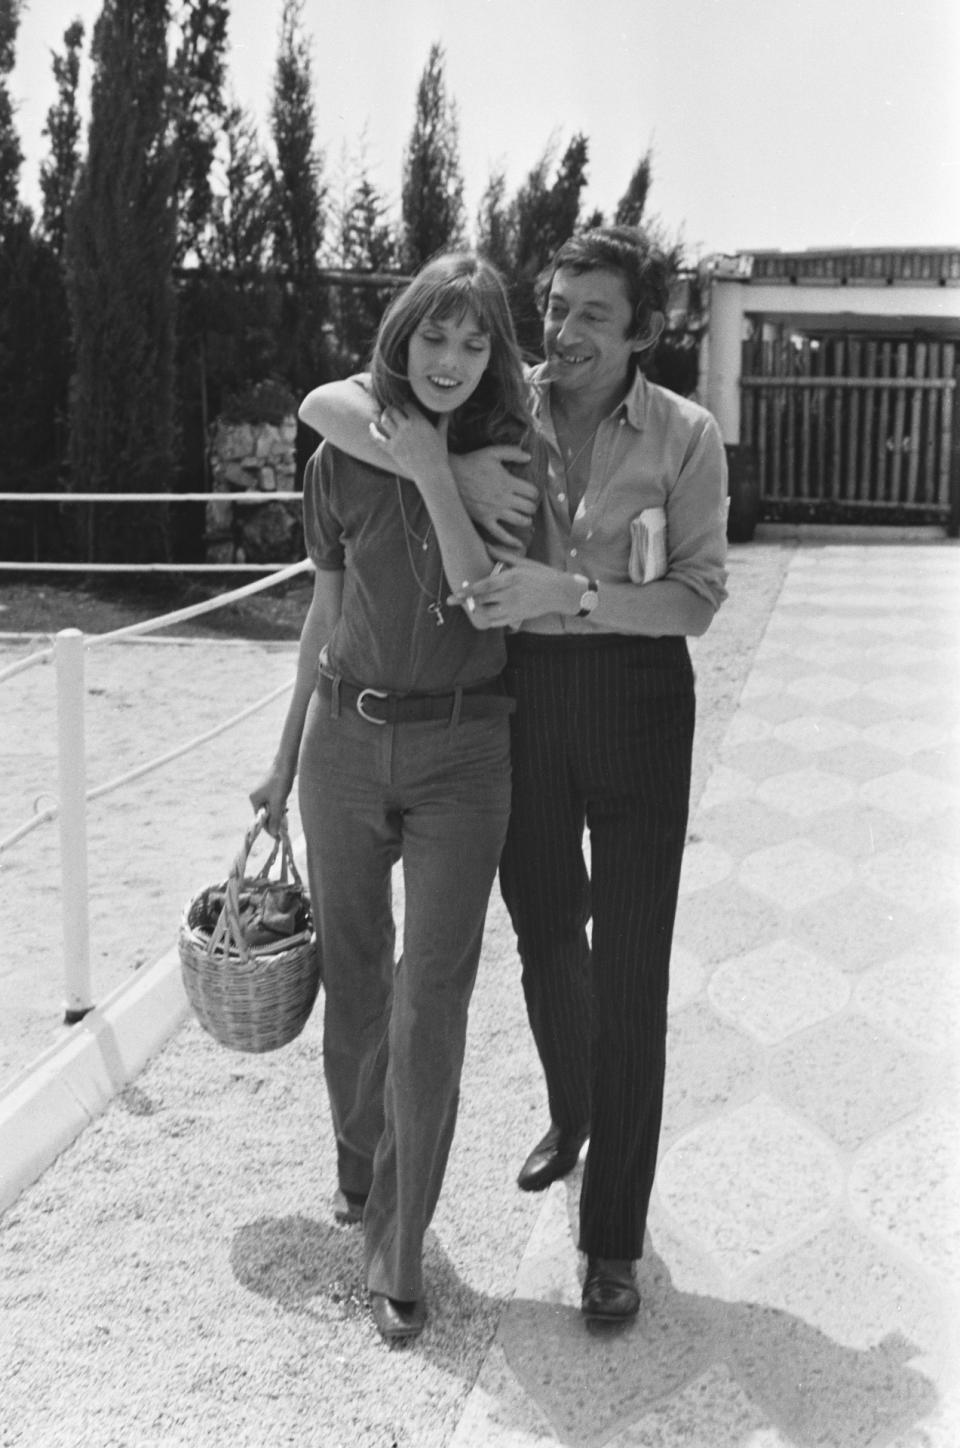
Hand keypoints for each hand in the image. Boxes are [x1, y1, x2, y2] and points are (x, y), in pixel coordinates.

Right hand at [249, 762, 294, 836]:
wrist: (286, 762)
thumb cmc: (280, 781)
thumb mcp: (278, 802)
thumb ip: (275, 818)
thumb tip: (272, 833)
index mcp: (254, 800)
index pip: (260, 820)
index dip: (269, 828)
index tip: (279, 836)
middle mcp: (256, 796)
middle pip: (265, 815)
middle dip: (275, 820)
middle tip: (285, 824)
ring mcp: (263, 792)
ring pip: (271, 809)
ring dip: (278, 813)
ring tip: (286, 811)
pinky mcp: (270, 789)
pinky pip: (274, 802)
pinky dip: (280, 806)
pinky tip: (285, 804)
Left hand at [370, 405, 447, 479]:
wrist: (431, 472)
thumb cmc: (439, 454)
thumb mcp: (441, 435)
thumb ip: (443, 420)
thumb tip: (449, 409)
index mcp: (419, 421)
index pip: (407, 405)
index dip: (405, 404)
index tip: (405, 405)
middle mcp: (406, 427)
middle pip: (393, 410)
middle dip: (392, 408)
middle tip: (393, 409)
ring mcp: (397, 438)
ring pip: (385, 420)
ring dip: (384, 416)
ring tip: (386, 416)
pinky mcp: (391, 449)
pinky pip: (378, 438)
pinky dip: (373, 431)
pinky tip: (371, 426)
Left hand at [450, 555, 574, 629]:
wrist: (560, 592)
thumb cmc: (541, 574)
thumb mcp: (523, 562)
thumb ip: (502, 555)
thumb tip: (485, 544)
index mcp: (511, 578)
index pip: (484, 586)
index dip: (467, 592)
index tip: (454, 596)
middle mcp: (512, 594)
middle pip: (483, 601)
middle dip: (469, 601)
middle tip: (457, 600)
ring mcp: (515, 607)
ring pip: (488, 614)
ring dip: (477, 610)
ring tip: (471, 606)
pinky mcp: (517, 617)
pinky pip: (497, 622)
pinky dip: (488, 619)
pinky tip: (485, 613)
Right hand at [451, 446, 535, 545]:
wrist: (450, 476)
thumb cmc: (472, 463)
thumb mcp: (492, 452)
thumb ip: (512, 452)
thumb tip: (529, 456)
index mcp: (508, 482)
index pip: (532, 492)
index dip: (535, 492)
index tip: (531, 492)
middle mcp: (504, 498)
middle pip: (529, 507)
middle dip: (532, 506)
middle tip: (528, 505)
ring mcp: (494, 511)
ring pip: (520, 521)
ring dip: (526, 520)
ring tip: (525, 518)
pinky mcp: (484, 520)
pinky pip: (501, 534)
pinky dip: (511, 541)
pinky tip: (518, 544)